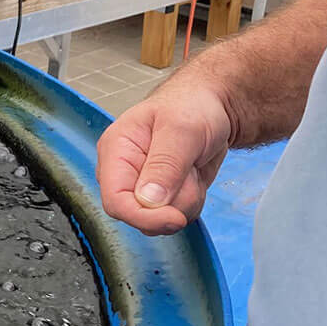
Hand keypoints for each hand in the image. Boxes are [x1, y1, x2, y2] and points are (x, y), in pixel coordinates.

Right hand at [96, 82, 233, 234]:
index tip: (175, 217)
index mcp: (115, 151)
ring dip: (186, 200)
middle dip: (171, 203)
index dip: (142, 216)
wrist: (212, 107)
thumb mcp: (182, 130)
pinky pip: (175, 215)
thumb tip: (146, 201)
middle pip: (137, 214)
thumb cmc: (192, 107)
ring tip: (191, 168)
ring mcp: (141, 185)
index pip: (115, 199)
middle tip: (189, 172)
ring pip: (159, 219)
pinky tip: (192, 175)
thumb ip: (165, 165)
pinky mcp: (160, 195)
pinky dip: (192, 200)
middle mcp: (123, 172)